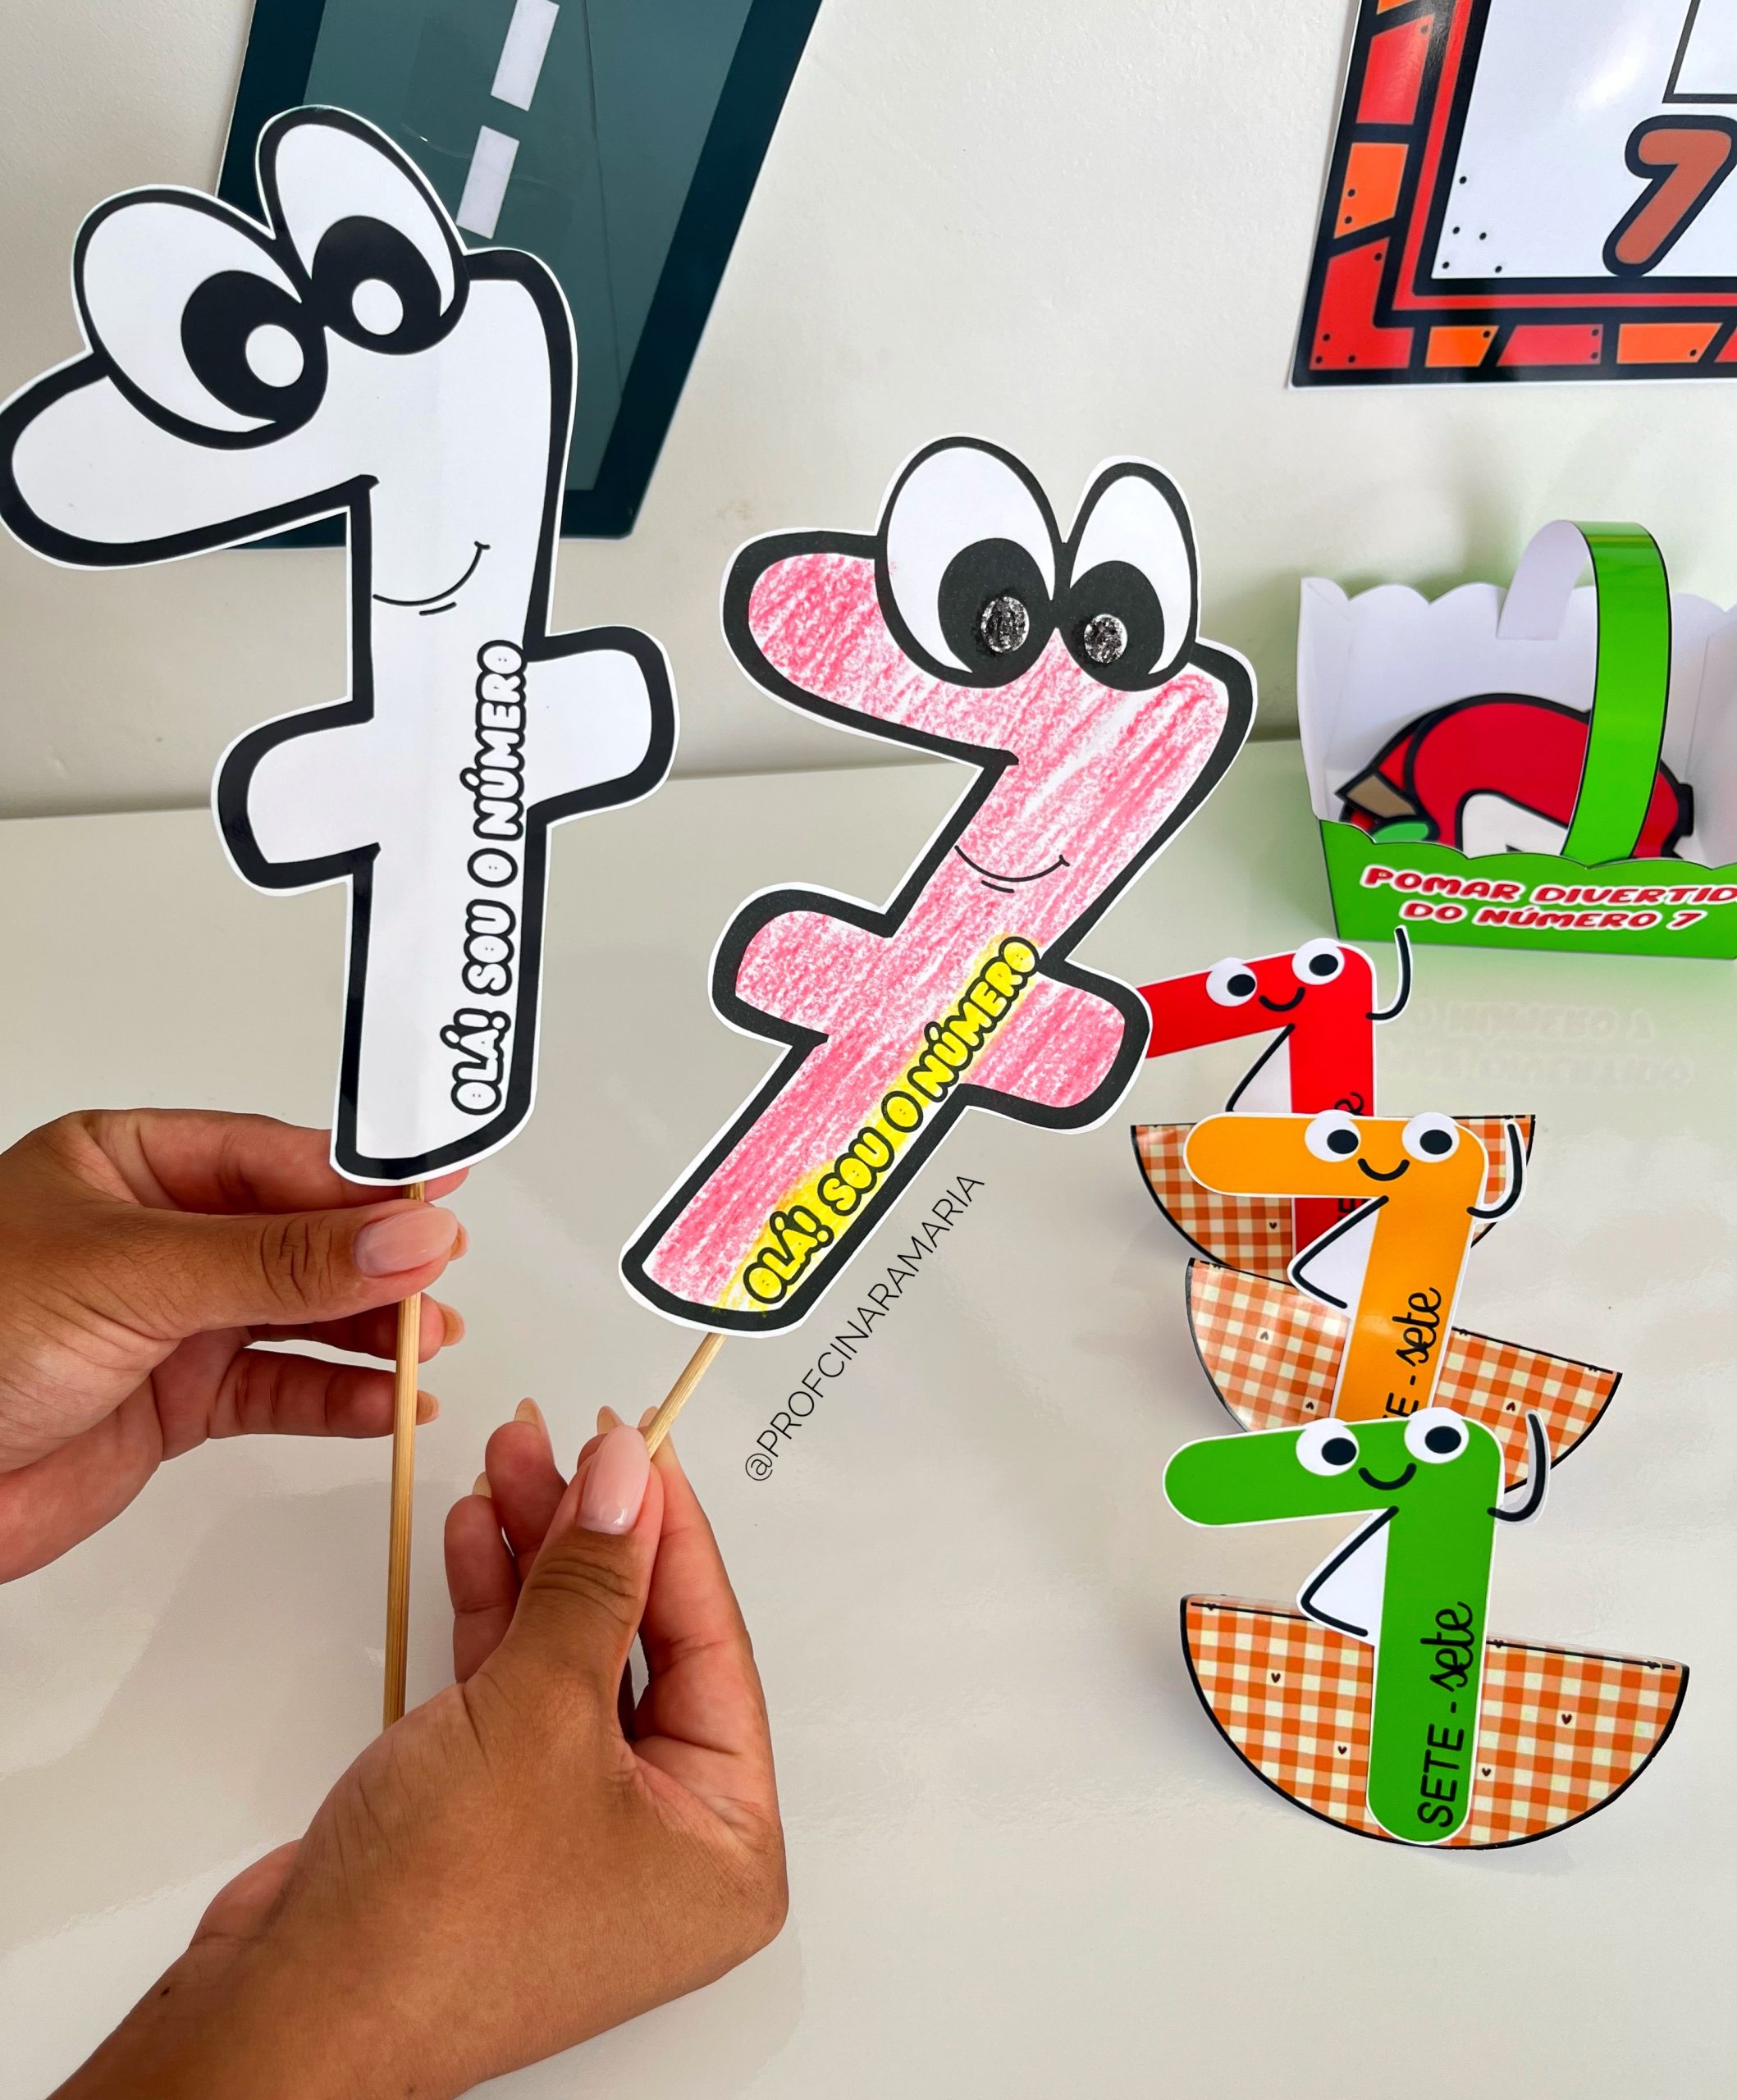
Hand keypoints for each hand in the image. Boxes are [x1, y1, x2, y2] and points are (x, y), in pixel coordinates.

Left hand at [0, 1108, 465, 1579]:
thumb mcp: (131, 1275)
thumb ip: (278, 1260)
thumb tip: (401, 1235)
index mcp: (129, 1164)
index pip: (275, 1158)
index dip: (361, 1180)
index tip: (438, 1194)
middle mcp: (158, 1237)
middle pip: (301, 1235)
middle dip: (377, 1260)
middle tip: (441, 1274)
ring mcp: (172, 1320)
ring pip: (303, 1314)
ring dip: (373, 1331)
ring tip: (429, 1341)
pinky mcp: (178, 1402)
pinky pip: (283, 1388)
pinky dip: (343, 1397)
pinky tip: (387, 1399)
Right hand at [58, 1409, 784, 2097]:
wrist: (288, 2011)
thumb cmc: (430, 1924)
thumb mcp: (540, 1712)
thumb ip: (593, 1580)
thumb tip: (629, 1478)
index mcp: (726, 1848)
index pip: (714, 1646)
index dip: (672, 1532)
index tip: (644, 1446)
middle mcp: (664, 1848)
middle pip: (643, 1644)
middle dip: (595, 1535)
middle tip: (571, 1444)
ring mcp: (578, 1835)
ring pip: (573, 1657)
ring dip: (540, 1558)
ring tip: (512, 1463)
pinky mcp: (500, 1821)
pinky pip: (518, 1691)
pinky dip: (499, 1613)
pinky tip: (482, 1538)